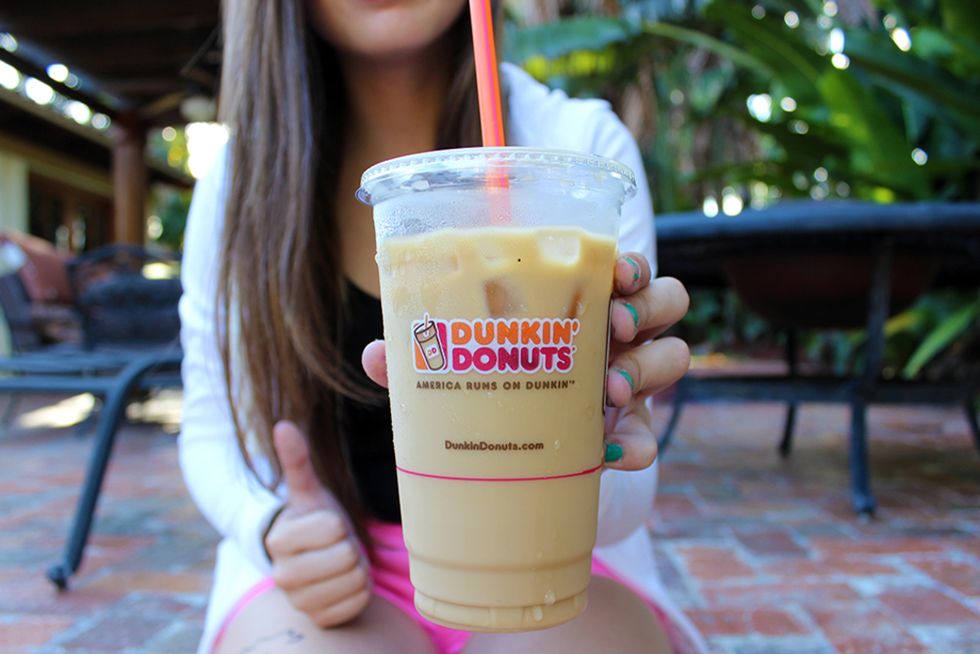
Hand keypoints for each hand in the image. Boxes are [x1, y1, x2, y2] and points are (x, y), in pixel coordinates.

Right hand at [265, 421, 371, 627]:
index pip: (333, 527)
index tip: (328, 525)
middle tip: (337, 545)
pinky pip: (357, 602)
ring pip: (354, 580)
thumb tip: (283, 425)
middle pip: (346, 555)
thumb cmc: (316, 522)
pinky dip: (359, 592)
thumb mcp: (309, 493)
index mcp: (278, 540)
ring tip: (340, 562)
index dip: (338, 522)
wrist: (315, 561)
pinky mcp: (319, 619)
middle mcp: (282, 575)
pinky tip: (343, 583)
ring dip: (357, 569)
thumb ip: (297, 461)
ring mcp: (299, 602)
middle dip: (350, 546)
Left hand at [360, 254, 690, 472]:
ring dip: (648, 367)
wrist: (520, 456)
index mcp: (582, 302)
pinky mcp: (631, 433)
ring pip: (675, 355)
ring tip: (609, 388)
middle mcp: (618, 336)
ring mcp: (632, 383)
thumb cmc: (495, 385)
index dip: (631, 263)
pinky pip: (652, 438)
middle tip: (614, 323)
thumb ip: (429, 354)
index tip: (616, 271)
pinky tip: (609, 452)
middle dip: (648, 306)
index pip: (624, 268)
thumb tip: (376, 353)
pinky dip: (637, 445)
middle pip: (667, 300)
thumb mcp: (464, 364)